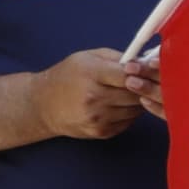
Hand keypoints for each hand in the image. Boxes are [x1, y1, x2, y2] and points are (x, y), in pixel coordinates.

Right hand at [29, 47, 158, 142]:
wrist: (43, 105)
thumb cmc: (68, 76)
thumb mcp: (88, 57)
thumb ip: (118, 58)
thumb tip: (146, 62)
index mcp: (91, 74)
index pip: (128, 75)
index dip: (142, 72)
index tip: (146, 70)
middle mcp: (94, 98)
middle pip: (136, 93)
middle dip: (143, 87)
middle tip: (145, 81)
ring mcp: (98, 118)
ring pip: (137, 109)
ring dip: (138, 100)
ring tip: (128, 92)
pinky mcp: (102, 132)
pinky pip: (129, 121)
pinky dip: (130, 113)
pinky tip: (119, 105)